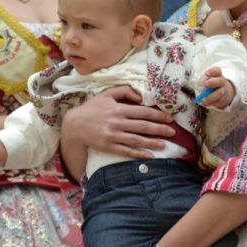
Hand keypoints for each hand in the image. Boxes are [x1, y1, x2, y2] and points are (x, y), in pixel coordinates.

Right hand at [60, 86, 174, 159]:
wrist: (74, 125)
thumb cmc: (92, 108)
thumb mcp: (106, 94)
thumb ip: (124, 91)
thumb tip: (141, 96)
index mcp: (119, 109)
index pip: (143, 112)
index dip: (158, 115)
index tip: (169, 119)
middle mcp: (117, 122)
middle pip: (143, 126)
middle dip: (159, 129)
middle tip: (173, 132)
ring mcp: (112, 135)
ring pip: (136, 140)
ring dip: (152, 142)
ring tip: (165, 145)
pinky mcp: (108, 146)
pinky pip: (126, 151)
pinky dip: (138, 153)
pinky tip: (149, 155)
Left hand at [198, 67, 234, 108]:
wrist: (224, 92)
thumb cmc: (212, 84)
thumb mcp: (207, 79)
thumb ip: (203, 80)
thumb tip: (199, 85)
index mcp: (218, 75)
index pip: (217, 71)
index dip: (212, 71)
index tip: (206, 73)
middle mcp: (222, 82)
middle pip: (219, 81)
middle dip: (212, 82)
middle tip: (205, 84)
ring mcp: (224, 91)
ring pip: (219, 93)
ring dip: (210, 97)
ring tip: (203, 100)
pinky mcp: (223, 100)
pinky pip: (217, 102)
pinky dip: (210, 103)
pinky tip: (205, 103)